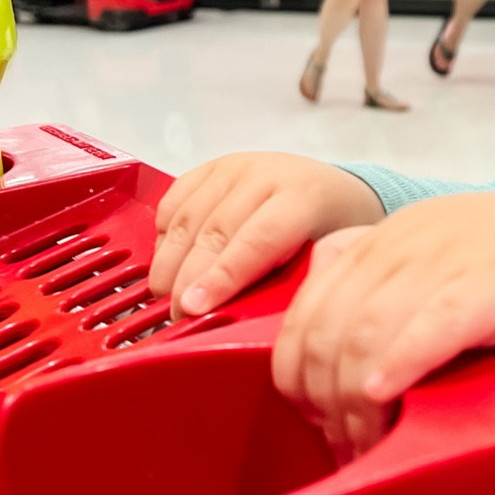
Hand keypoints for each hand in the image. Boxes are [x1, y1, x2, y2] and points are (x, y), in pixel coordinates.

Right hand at [150, 153, 384, 318]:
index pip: (256, 240)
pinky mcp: (207, 168)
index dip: (221, 277)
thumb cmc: (332, 231)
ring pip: (186, 219)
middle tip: (179, 316)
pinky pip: (172, 203)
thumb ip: (293, 285)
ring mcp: (233, 168)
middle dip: (188, 279)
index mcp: (304, 198)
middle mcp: (266, 176)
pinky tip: (167, 263)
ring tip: (166, 297)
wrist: (332, 189)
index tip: (195, 308)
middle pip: (214, 232)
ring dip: (169, 263)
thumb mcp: (326, 259)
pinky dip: (162, 237)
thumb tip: (248, 326)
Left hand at [272, 185, 494, 448]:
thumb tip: (312, 334)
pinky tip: (385, 396)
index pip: (304, 315)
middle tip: (346, 446)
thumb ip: (371, 282)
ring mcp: (440, 265)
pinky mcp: (486, 287)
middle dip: (325, 403)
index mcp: (376, 244)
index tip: (315, 418)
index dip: (296, 377)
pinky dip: (397, 366)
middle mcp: (397, 249)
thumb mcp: (426, 256)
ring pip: (364, 335)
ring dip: (356, 404)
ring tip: (372, 444)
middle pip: (326, 333)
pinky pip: (428, 328)